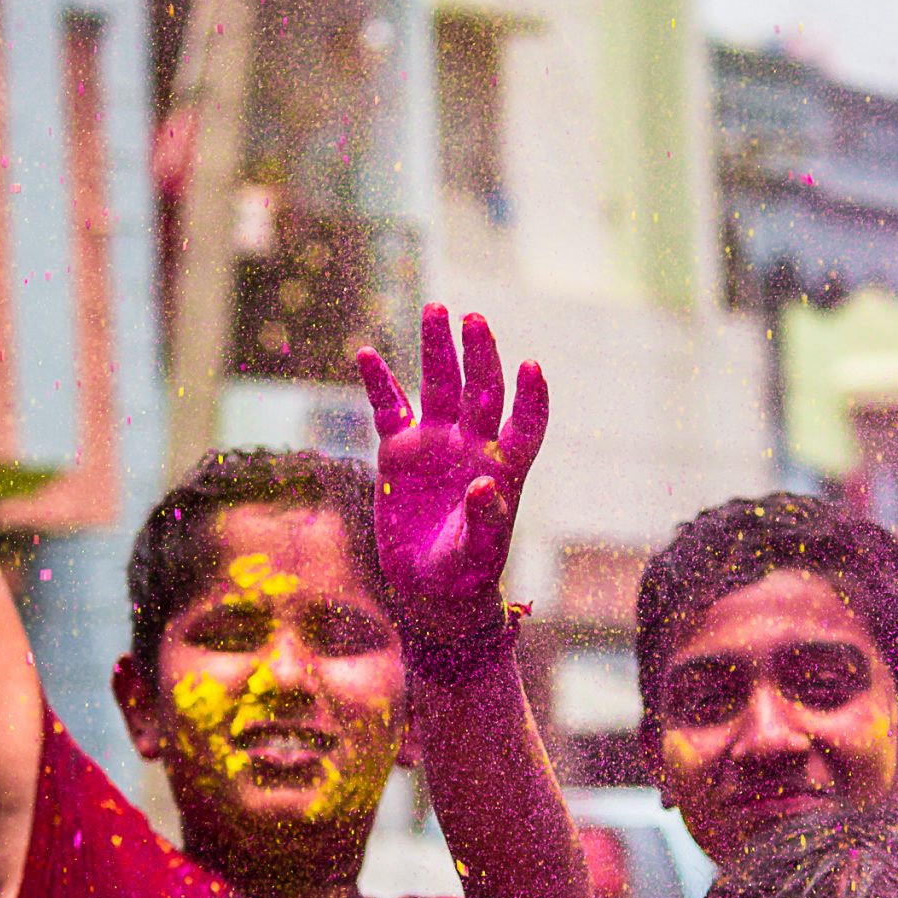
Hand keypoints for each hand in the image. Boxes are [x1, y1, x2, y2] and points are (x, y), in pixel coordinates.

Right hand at [357, 304, 548, 649]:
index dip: (532, 398)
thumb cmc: (464, 572)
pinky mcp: (399, 450)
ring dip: (439, 349)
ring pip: (439, 385)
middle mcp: (473, 444)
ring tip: (436, 310)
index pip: (526, 423)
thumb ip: (484, 519)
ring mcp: (436, 442)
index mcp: (504, 466)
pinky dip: (378, 383)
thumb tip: (485, 484)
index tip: (532, 368)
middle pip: (481, 390)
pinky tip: (365, 354)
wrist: (428, 587)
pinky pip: (388, 408)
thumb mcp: (477, 552)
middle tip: (473, 318)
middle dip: (479, 354)